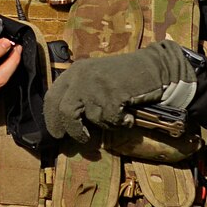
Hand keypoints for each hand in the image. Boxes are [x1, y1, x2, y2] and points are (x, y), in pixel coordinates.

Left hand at [43, 42, 193, 142]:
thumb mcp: (95, 80)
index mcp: (74, 72)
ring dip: (106, 123)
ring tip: (118, 117)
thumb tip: (65, 125)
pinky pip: (110, 119)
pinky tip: (128, 116)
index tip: (57, 134)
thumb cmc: (124, 78)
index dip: (52, 119)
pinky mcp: (112, 92)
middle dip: (73, 130)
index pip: (52, 98)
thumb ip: (80, 95)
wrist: (153, 67)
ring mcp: (96, 83)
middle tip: (83, 140)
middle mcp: (81, 76)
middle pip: (65, 111)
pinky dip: (120, 122)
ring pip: (92, 117)